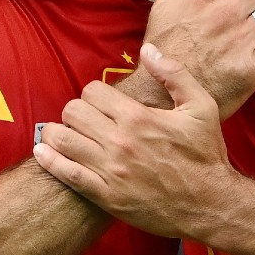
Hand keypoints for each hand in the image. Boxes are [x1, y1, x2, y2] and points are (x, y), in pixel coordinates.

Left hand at [35, 45, 237, 237]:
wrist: (210, 205)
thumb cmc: (206, 155)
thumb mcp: (201, 107)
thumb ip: (174, 74)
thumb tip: (148, 50)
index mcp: (138, 117)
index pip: (92, 90)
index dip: (94, 93)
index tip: (102, 103)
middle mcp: (120, 142)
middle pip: (73, 112)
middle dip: (76, 111)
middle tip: (86, 120)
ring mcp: (110, 170)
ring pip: (63, 140)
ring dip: (58, 133)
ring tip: (64, 133)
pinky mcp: (106, 196)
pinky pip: (66, 174)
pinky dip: (50, 160)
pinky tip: (43, 152)